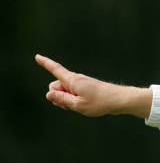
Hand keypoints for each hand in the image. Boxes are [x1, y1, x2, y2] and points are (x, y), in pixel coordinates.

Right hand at [35, 54, 151, 117]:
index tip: (37, 56)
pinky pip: (72, 94)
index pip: (56, 70)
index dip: (46, 63)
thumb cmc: (100, 103)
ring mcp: (81, 83)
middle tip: (71, 105)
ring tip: (82, 106)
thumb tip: (48, 94)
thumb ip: (62, 99)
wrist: (120, 100)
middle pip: (56, 86)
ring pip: (64, 91)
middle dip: (57, 96)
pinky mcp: (86, 88)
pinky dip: (73, 101)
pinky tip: (85, 106)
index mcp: (73, 80)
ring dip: (66, 100)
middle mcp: (76, 79)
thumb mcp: (78, 105)